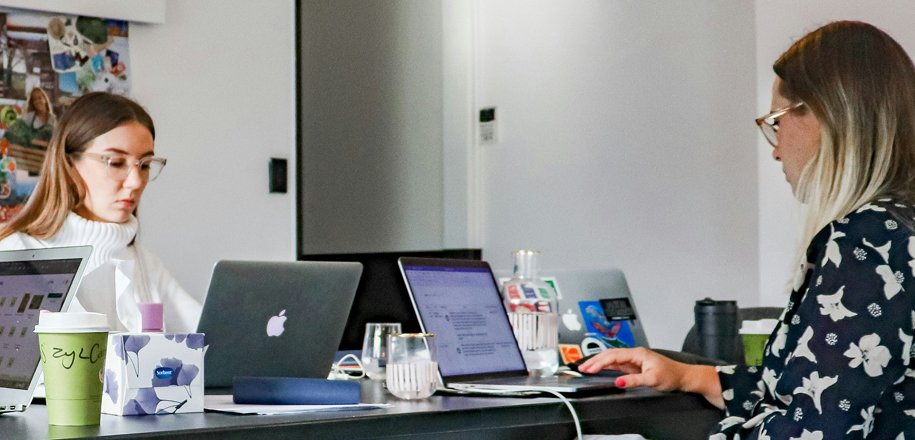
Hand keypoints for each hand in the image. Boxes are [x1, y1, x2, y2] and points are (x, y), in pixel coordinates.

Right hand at [577, 347, 723, 407]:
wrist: (683, 377)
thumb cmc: (672, 375)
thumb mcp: (652, 380)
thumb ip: (633, 380)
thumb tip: (618, 381)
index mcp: (637, 353)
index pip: (613, 356)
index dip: (599, 362)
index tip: (589, 368)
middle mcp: (634, 354)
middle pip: (610, 355)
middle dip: (595, 361)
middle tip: (582, 368)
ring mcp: (634, 359)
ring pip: (612, 358)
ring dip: (599, 363)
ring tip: (587, 368)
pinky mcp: (635, 366)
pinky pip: (617, 364)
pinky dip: (606, 366)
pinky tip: (600, 369)